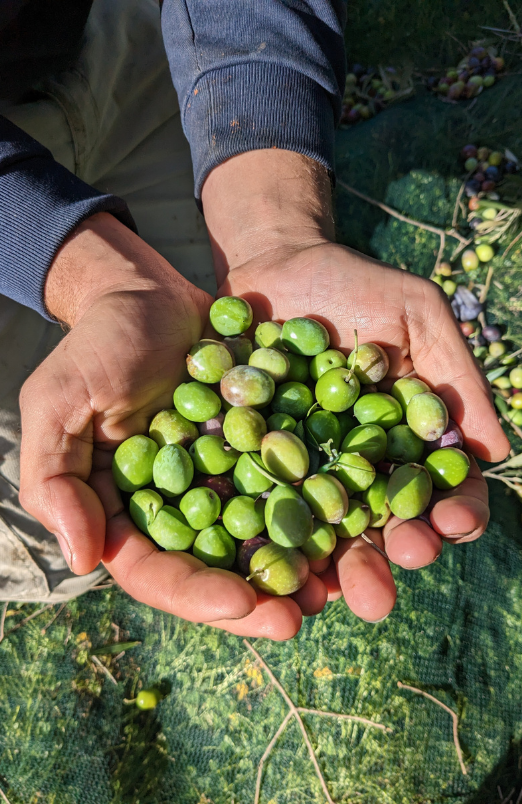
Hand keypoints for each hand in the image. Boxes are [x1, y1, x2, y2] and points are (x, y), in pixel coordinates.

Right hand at [20, 213, 326, 639]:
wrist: (147, 296)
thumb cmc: (96, 348)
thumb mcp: (59, 405)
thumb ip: (56, 479)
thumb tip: (83, 558)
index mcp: (126, 515)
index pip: (156, 571)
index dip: (195, 593)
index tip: (241, 602)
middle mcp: (179, 510)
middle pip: (217, 569)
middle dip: (257, 598)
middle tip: (299, 616)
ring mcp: (224, 482)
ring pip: (260, 538)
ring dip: (297, 566)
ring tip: (336, 588)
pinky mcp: (261, 449)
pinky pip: (291, 484)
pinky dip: (318, 505)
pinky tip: (352, 522)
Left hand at [202, 150, 509, 624]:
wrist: (273, 265)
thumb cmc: (355, 286)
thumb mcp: (417, 314)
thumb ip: (454, 377)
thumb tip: (494, 453)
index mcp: (408, 444)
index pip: (440, 491)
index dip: (453, 512)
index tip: (453, 523)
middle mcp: (359, 470)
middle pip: (382, 528)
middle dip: (390, 557)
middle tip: (394, 572)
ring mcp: (304, 474)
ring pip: (323, 534)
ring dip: (331, 569)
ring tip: (331, 594)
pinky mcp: (251, 467)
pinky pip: (260, 510)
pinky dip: (266, 541)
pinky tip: (268, 569)